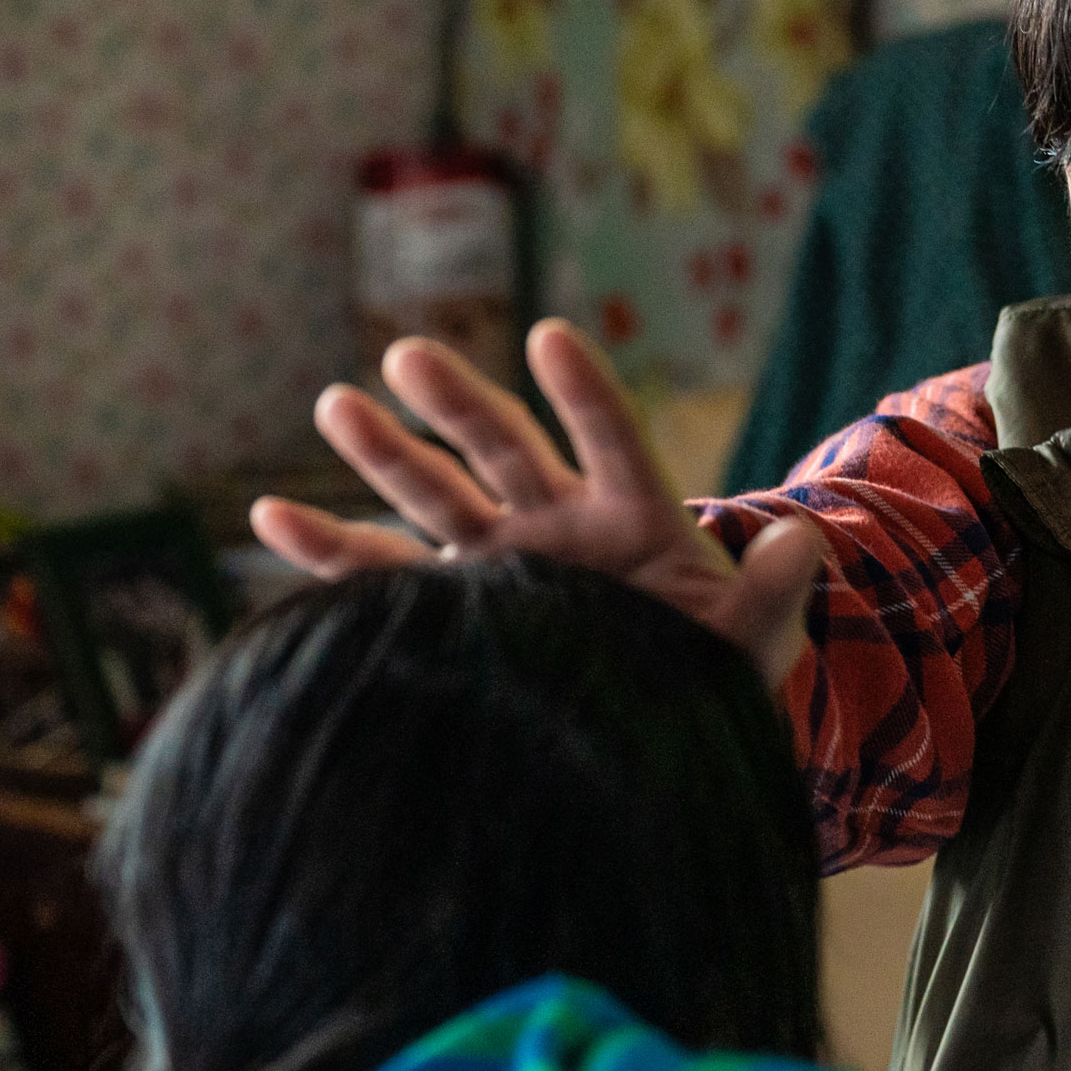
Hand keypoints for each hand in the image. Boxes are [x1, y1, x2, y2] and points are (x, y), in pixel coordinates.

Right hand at [249, 321, 826, 685]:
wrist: (654, 734)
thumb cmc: (709, 680)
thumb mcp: (748, 645)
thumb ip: (769, 596)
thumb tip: (800, 542)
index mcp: (635, 519)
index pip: (612, 441)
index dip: (585, 394)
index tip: (550, 336)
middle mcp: (558, 524)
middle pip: (505, 449)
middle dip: (458, 403)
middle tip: (408, 355)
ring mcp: (501, 560)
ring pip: (434, 493)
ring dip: (384, 452)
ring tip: (336, 405)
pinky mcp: (458, 607)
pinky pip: (383, 574)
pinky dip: (328, 551)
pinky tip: (270, 519)